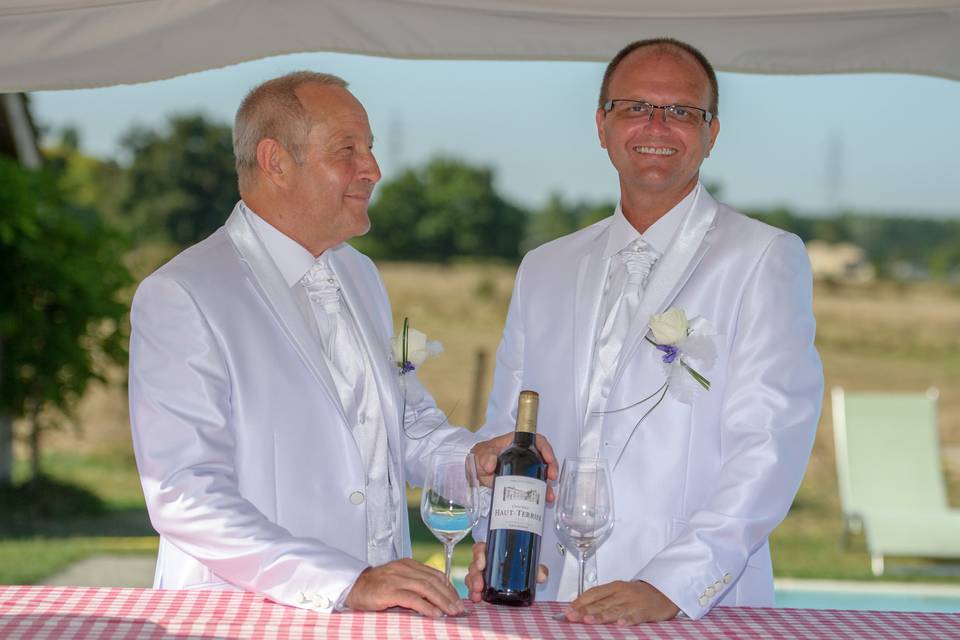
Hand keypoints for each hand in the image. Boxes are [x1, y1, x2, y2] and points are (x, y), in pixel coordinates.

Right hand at [344, 558, 463, 616]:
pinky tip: (435, 613)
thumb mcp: (398, 581)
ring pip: (425, 588)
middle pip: (433, 581)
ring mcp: (396, 578)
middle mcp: (404, 568)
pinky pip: (411, 598)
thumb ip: (414, 585)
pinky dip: (426, 606)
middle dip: (449, 595)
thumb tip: (437, 599)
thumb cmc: (376, 588)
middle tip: (459, 609)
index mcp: (408, 564)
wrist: (352, 588)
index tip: (457, 600)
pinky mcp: (388, 591)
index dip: (449, 587)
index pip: (435, 574)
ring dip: (442, 601)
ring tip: (451, 612)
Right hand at [465, 542, 547, 602]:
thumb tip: (542, 575)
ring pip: (471, 577)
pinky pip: (472, 589)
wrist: (521, 581)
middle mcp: (485, 563)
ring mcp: (481, 575)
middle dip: (474, 575)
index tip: (482, 564)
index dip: (479, 554)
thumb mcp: (530, 566)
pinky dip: (473, 594)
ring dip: (472, 586)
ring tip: (477, 595)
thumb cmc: (521, 568)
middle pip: (474, 565)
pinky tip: (476, 599)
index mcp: (493, 552)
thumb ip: (538, 569)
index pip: (481, 549)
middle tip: (479, 585)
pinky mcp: (480, 587)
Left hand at [471, 432, 558, 500]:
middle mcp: (523, 453)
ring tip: (549, 494)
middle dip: (551, 467)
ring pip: (541, 472)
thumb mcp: (481, 455)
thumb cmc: (480, 456)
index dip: (546, 448)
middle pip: (543, 456)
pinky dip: (540, 491)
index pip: (536, 440)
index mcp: (516, 442)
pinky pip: (535, 483)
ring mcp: (524, 466)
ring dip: (547, 483)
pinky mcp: (522, 479)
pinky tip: (543, 499)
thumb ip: (485, 457)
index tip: (549, 459)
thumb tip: (491, 463)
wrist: (474, 469)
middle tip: (552, 477)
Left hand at [563, 580, 678, 624]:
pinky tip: (621, 624)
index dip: (580, 602)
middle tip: (572, 617)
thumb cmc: (639, 594)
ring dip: (601, 616)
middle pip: (601, 603)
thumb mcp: (620, 592)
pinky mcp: (647, 610)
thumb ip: (603, 599)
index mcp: (614, 587)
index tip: (568, 610)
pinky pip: (636, 616)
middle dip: (585, 610)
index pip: (594, 593)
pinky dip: (629, 620)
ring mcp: (634, 602)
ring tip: (589, 621)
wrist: (665, 591)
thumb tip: (581, 607)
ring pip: (615, 609)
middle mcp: (622, 593)